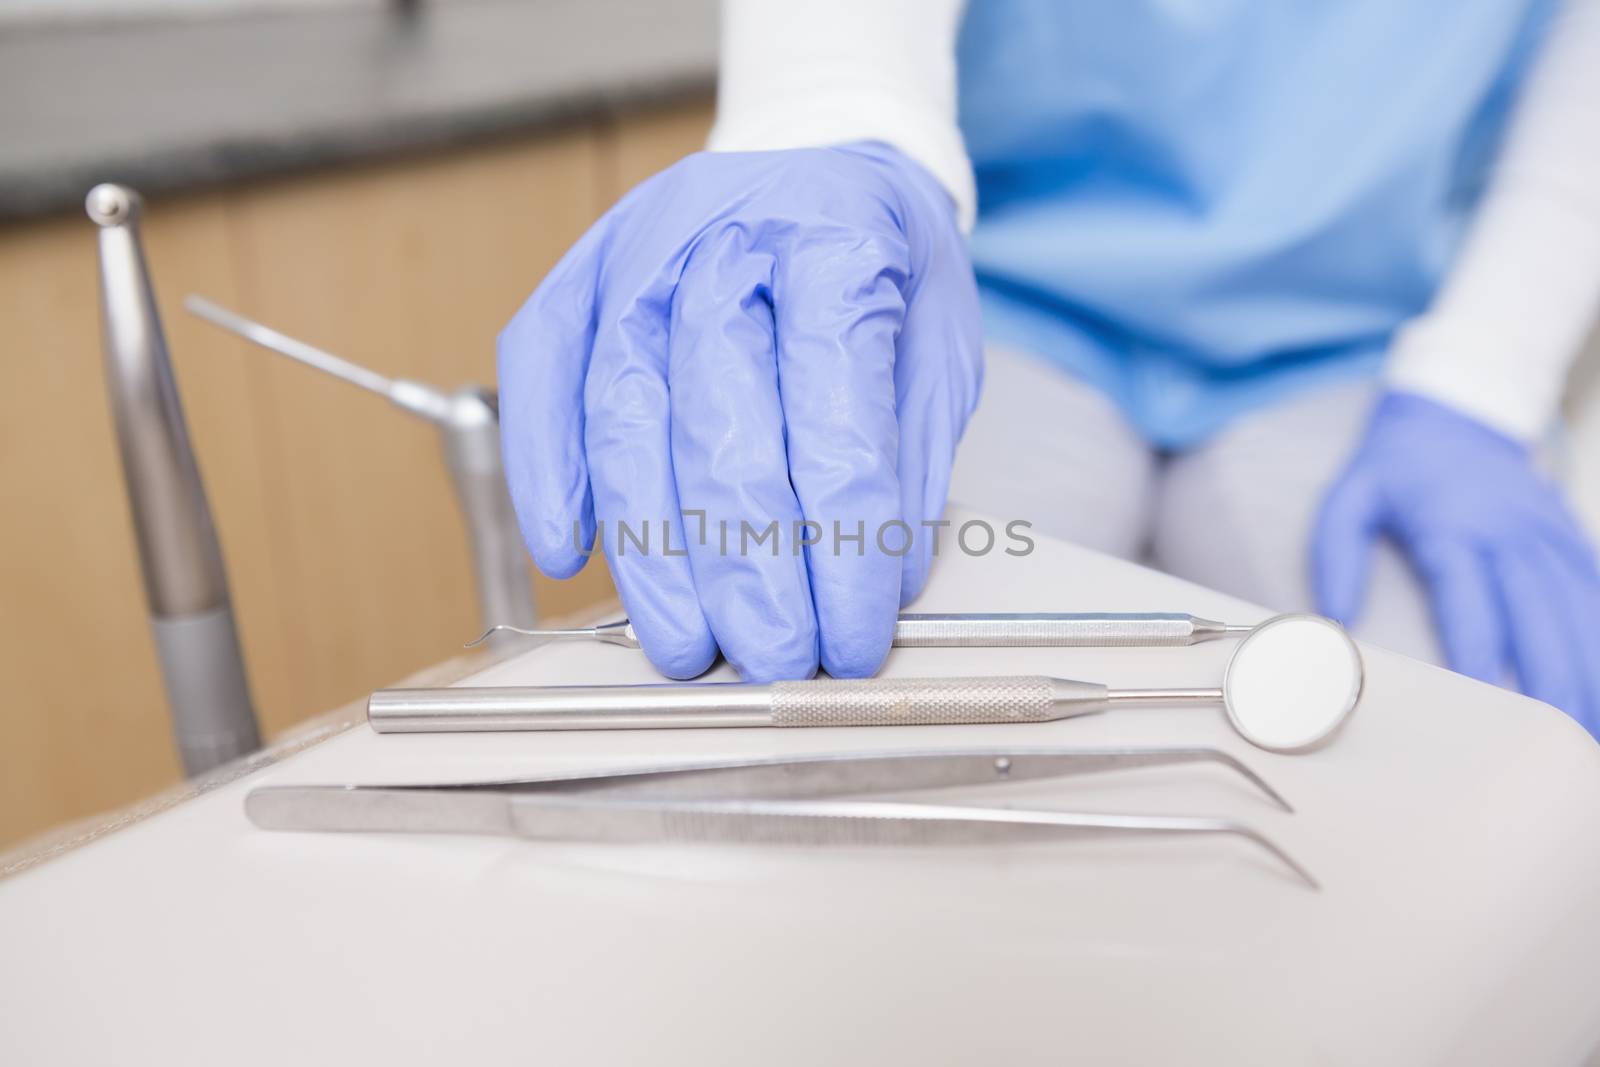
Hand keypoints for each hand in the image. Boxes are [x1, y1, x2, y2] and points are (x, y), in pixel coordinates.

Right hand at [498, 144, 981, 680]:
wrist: (815, 161)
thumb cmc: (883, 262)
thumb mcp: (940, 346)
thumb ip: (908, 459)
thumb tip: (879, 583)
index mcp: (837, 245)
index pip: (836, 427)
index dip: (844, 552)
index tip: (851, 638)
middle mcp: (723, 242)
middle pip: (719, 432)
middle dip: (745, 571)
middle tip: (772, 660)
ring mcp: (635, 258)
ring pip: (621, 422)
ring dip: (648, 553)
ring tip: (684, 644)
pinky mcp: (576, 280)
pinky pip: (537, 381)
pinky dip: (545, 474)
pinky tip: (566, 553)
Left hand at [1314, 391, 1599, 734]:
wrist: (1455, 410)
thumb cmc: (1393, 467)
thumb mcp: (1348, 497)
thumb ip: (1335, 555)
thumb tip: (1334, 620)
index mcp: (1452, 528)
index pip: (1472, 604)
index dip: (1482, 657)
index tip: (1490, 707)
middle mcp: (1510, 533)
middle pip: (1543, 619)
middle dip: (1556, 685)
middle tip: (1561, 746)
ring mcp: (1547, 534)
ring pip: (1583, 612)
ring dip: (1590, 673)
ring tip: (1588, 736)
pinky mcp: (1568, 535)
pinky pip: (1597, 591)